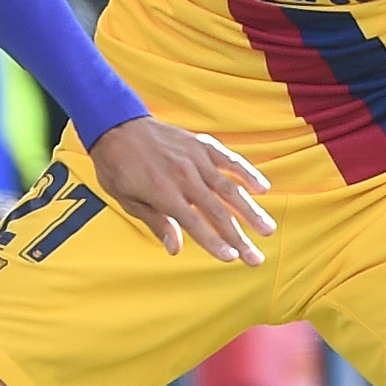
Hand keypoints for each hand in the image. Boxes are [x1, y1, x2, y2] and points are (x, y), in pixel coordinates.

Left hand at [85, 118, 275, 263]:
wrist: (116, 126)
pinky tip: (263, 188)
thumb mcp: (127, 199)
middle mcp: (184, 177)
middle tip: (256, 258)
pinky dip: (247, 172)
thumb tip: (175, 249)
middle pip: (218, 212)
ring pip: (230, 189)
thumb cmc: (118, 166)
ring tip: (268, 229)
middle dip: (239, 237)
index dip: (214, 243)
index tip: (231, 259)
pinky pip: (230, 160)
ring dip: (251, 211)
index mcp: (164, 193)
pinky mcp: (202, 144)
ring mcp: (196, 159)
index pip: (196, 224)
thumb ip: (156, 222)